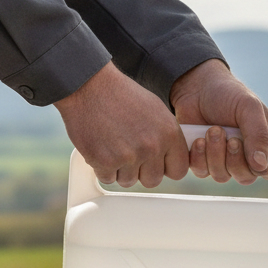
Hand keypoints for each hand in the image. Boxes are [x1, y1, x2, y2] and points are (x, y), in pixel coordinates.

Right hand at [55, 62, 188, 187]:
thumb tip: (171, 158)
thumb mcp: (156, 110)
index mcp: (169, 133)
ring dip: (120, 169)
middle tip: (130, 155)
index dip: (165, 168)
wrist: (89, 86)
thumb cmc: (121, 95)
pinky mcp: (105, 162)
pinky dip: (102, 167)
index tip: (156, 163)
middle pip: (152, 180)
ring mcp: (128, 156)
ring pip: (128, 181)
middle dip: (141, 172)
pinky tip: (101, 147)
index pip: (178, 170)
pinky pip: (107, 178)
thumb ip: (166, 137)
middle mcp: (152, 146)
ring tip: (113, 145)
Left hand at [169, 59, 267, 184]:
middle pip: (245, 177)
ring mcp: (222, 159)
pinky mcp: (202, 160)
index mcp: (263, 142)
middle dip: (235, 159)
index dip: (264, 169)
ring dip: (215, 154)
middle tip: (230, 138)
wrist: (196, 87)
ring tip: (212, 130)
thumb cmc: (227, 93)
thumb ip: (259, 135)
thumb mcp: (249, 107)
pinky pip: (202, 172)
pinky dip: (199, 157)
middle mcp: (244, 155)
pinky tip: (198, 139)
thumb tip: (261, 165)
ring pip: (222, 176)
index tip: (254, 157)